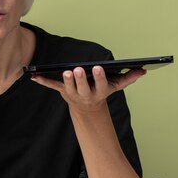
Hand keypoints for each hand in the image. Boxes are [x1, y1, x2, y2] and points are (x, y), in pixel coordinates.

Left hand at [31, 66, 145, 112]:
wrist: (87, 108)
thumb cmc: (101, 92)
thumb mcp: (116, 86)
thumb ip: (128, 78)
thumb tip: (143, 70)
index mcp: (99, 92)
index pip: (101, 84)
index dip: (99, 77)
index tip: (98, 68)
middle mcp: (85, 94)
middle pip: (82, 87)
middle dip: (80, 78)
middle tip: (78, 69)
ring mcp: (72, 94)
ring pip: (68, 87)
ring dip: (66, 80)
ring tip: (65, 71)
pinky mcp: (62, 91)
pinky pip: (51, 86)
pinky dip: (42, 81)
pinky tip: (33, 75)